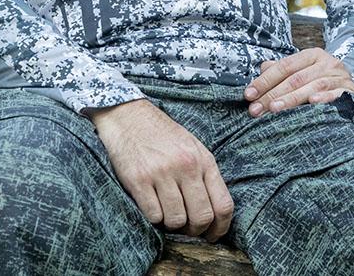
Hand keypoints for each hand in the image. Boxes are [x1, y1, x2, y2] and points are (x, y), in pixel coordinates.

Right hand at [88, 99, 232, 241]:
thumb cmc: (163, 136)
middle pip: (202, 217)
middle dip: (196, 230)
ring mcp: (162, 173)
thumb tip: (215, 212)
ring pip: (176, 220)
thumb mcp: (193, 148)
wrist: (130, 117)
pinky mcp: (139, 180)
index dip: (221, 227)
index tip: (214, 235)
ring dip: (172, 224)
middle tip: (187, 229)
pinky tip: (152, 204)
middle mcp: (186, 167)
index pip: (223, 204)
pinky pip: (153, 215)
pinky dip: (154, 217)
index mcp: (203, 160)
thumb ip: (205, 175)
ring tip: (167, 212)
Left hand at [244, 48, 353, 116]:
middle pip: (295, 78)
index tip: (248, 94)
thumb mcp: (303, 71)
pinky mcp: (350, 91)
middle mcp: (327, 63)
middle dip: (272, 94)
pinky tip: (312, 103)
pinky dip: (324, 99)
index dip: (265, 80)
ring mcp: (339, 77)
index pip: (284, 66)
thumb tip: (262, 68)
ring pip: (312, 87)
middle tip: (255, 109)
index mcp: (312, 55)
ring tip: (273, 109)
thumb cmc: (322, 81)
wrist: (353, 89)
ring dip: (291, 99)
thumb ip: (282, 70)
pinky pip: (335, 95)